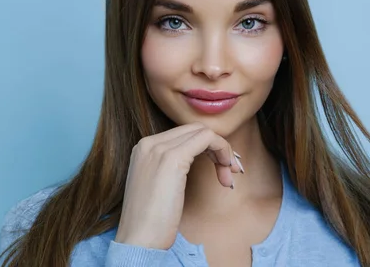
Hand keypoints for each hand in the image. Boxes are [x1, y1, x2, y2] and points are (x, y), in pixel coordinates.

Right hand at [114, 122, 242, 249]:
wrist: (138, 240)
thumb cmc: (151, 222)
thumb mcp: (159, 185)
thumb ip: (171, 168)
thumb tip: (197, 158)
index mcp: (144, 148)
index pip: (184, 134)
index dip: (208, 147)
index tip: (222, 167)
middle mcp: (149, 143)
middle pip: (195, 130)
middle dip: (218, 148)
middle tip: (230, 171)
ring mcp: (159, 148)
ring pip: (203, 132)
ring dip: (223, 151)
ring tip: (229, 176)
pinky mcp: (173, 158)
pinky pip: (207, 139)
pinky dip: (223, 150)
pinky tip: (226, 172)